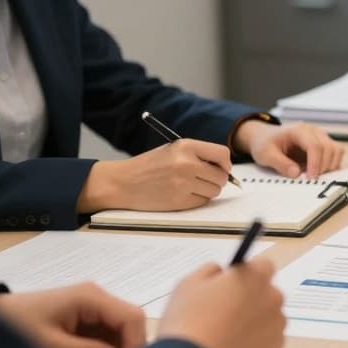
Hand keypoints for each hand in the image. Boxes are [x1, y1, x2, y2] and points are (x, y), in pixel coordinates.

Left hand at [0, 283, 145, 347]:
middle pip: (130, 320)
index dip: (135, 343)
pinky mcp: (88, 313)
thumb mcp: (51, 345)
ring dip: (118, 347)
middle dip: (128, 346)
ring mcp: (93, 304)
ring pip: (121, 326)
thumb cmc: (20, 327)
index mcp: (91, 297)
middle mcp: (98, 296)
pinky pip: (108, 329)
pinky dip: (107, 346)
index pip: (132, 316)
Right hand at [78, 140, 231, 212]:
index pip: (222, 154)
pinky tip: (182, 194)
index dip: (225, 163)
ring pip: (214, 191)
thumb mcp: (173, 150)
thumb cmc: (149, 166)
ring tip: (190, 186)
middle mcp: (187, 164)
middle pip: (221, 176)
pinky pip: (202, 202)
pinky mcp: (179, 201)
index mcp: (186, 146)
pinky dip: (197, 200)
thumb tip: (226, 168)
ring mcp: (183, 183)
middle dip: (217, 180)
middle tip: (204, 180)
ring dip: (207, 191)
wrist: (122, 183)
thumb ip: (198, 155)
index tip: (222, 168)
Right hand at [157, 259, 284, 347]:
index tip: (231, 286)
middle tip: (225, 314)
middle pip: (267, 294)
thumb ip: (211, 271)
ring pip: (269, 319)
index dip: (246, 276)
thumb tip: (222, 273)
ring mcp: (276, 327)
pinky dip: (257, 345)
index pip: (263, 266)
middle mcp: (272, 299)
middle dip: (252, 299)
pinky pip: (269, 343)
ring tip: (227, 337)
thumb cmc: (187, 322)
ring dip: (255, 323)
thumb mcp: (188, 284)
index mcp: (254, 277)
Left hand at [234, 121, 343, 177]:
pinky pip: (335, 153)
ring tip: (316, 175)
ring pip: (336, 150)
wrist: (264, 137)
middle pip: (329, 148)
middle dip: (323, 166)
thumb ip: (280, 164)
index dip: (315, 163)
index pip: (315, 145)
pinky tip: (318, 171)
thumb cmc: (265, 143)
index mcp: (299, 130)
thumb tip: (296, 173)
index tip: (311, 178)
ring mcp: (320, 136)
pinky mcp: (323, 144)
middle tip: (311, 179)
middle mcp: (313, 131)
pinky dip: (331, 164)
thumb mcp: (266, 155)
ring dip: (330, 165)